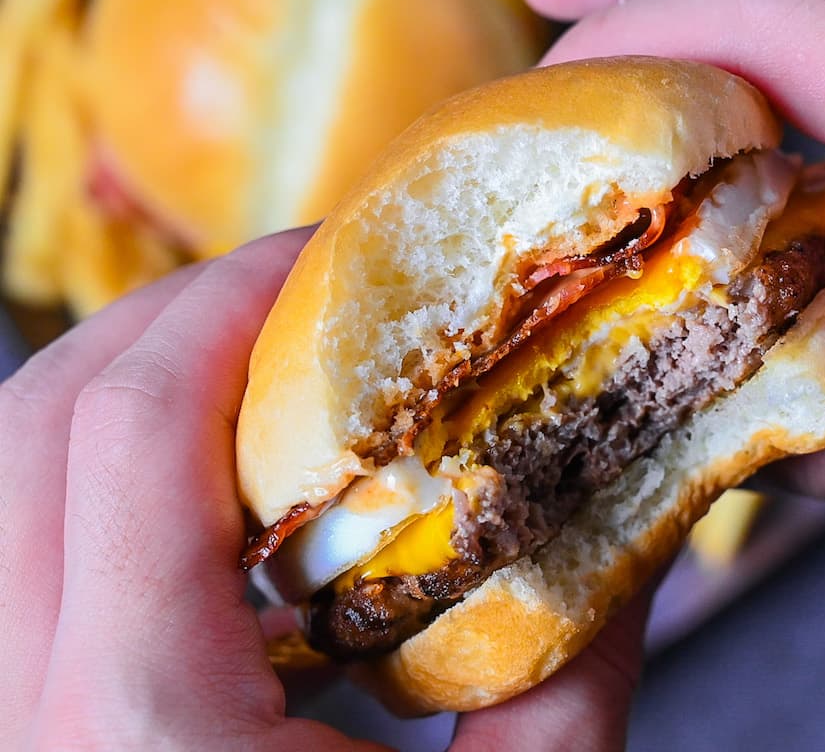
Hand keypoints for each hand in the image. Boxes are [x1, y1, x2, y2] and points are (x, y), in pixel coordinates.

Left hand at [0, 229, 648, 749]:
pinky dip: (74, 473)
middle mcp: (16, 724)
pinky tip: (186, 491)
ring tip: (243, 369)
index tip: (331, 255)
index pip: (128, 432)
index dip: (228, 305)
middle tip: (300, 295)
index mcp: (139, 733)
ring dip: (112, 384)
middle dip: (170, 318)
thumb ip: (573, 673)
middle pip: (32, 421)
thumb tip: (626, 523)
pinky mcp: (3, 739)